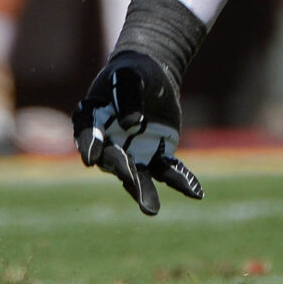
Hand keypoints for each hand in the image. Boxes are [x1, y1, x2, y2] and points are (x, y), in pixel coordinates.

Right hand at [73, 49, 203, 214]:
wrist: (152, 74)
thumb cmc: (133, 73)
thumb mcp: (130, 76)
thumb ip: (128, 95)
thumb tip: (132, 123)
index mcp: (92, 121)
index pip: (87, 135)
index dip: (89, 145)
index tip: (91, 157)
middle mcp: (110, 144)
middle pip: (114, 160)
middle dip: (122, 170)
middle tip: (130, 179)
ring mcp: (133, 154)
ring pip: (139, 174)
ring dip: (144, 191)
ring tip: (151, 210)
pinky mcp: (157, 155)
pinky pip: (168, 170)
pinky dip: (180, 180)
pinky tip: (195, 192)